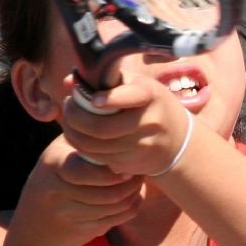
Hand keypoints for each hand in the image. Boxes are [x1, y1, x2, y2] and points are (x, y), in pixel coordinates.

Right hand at [10, 134, 144, 245]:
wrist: (36, 222)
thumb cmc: (60, 175)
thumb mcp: (64, 152)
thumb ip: (85, 139)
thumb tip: (121, 128)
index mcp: (54, 161)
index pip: (85, 171)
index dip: (111, 173)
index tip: (129, 167)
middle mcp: (54, 187)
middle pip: (106, 192)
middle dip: (131, 185)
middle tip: (140, 176)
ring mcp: (64, 211)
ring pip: (112, 206)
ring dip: (132, 197)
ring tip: (137, 185)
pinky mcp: (77, 228)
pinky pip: (112, 219)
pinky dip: (128, 210)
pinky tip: (132, 200)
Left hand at [58, 74, 189, 177]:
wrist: (177, 141)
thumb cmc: (150, 105)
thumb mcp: (136, 85)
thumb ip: (105, 80)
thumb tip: (68, 81)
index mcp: (151, 96)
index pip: (133, 96)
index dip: (110, 99)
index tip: (93, 99)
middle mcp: (149, 122)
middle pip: (101, 127)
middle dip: (74, 117)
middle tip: (68, 107)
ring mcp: (141, 147)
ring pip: (94, 145)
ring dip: (73, 134)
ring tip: (70, 122)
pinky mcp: (132, 165)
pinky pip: (97, 158)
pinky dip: (83, 147)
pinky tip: (82, 137)